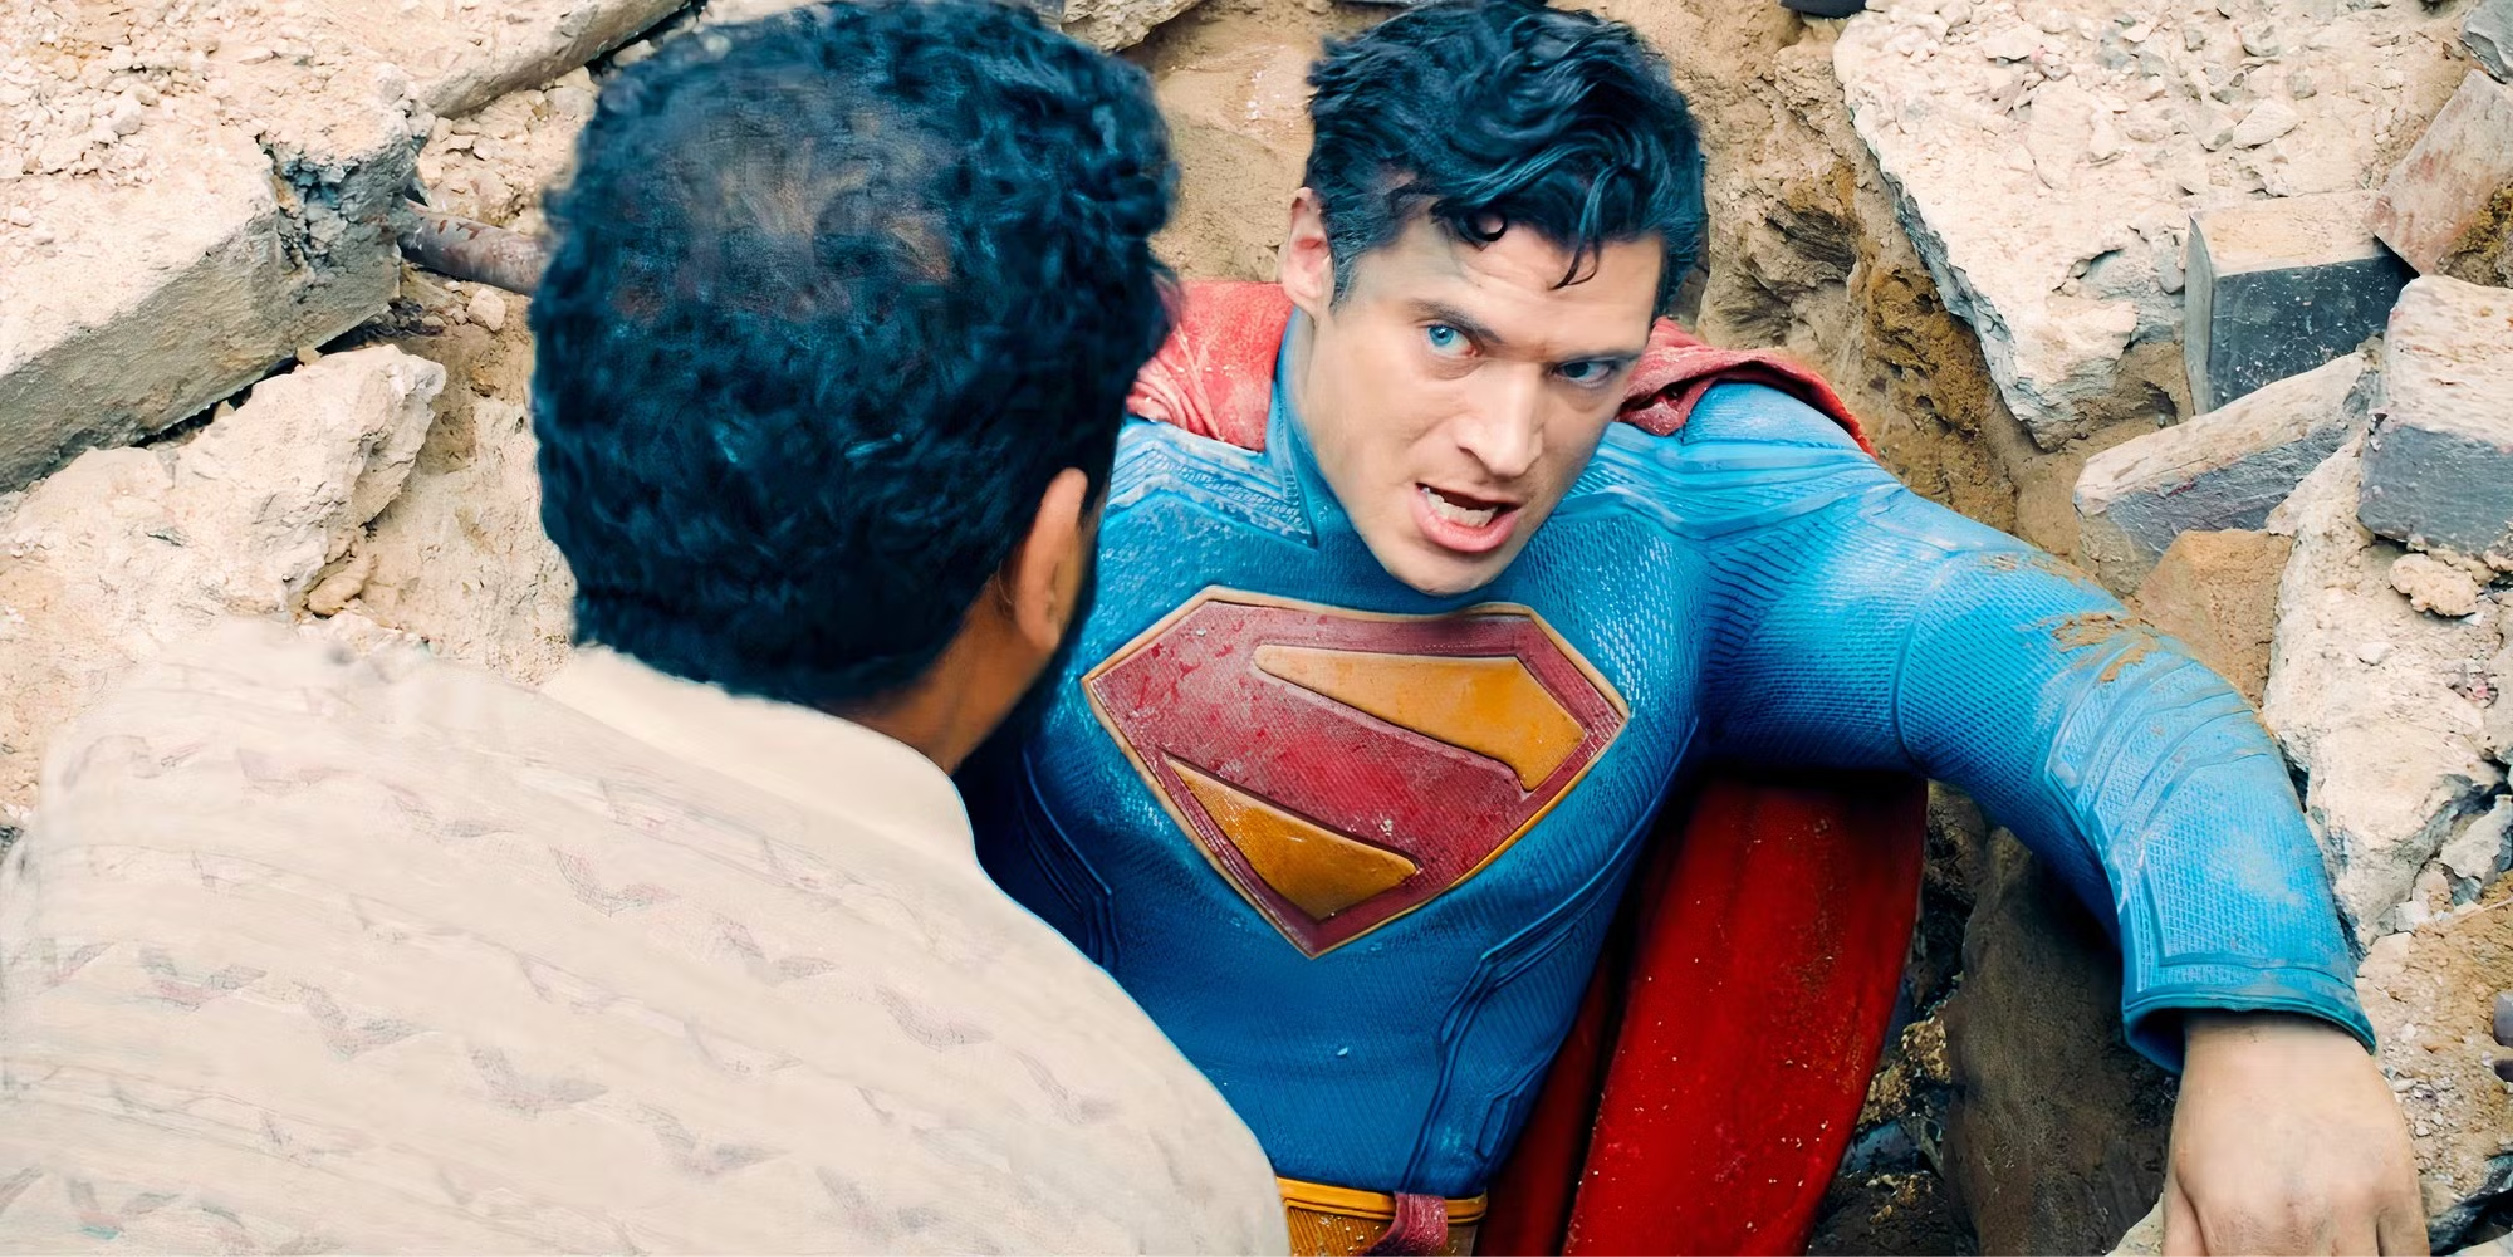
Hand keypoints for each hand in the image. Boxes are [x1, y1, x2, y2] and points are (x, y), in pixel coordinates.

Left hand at [2163, 1011, 2425, 1254]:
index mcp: (2238, 1229)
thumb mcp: (2180, 1181)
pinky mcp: (2398, 1186)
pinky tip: (2367, 1245)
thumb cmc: (2216, 1105)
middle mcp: (2299, 1225)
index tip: (2263, 1256)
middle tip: (2295, 1244)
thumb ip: (2186, 1250)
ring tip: (2324, 1241)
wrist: (2269, 1028)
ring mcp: (2354, 1207)